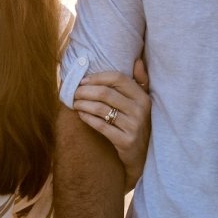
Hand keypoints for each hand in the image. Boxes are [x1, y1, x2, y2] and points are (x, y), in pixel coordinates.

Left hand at [72, 59, 150, 191]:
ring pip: (101, 109)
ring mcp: (134, 126)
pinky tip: (81, 114)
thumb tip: (138, 61)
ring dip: (83, 104)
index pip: (118, 78)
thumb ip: (141, 81)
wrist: (143, 156)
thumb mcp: (143, 103)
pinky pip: (101, 126)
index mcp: (143, 97)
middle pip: (106, 93)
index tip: (83, 80)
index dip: (98, 77)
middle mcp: (140, 110)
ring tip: (75, 103)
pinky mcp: (126, 141)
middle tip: (74, 92)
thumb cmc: (138, 124)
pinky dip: (87, 118)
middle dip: (86, 91)